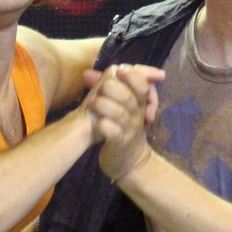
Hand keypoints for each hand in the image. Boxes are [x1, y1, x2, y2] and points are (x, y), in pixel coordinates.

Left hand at [84, 64, 162, 180]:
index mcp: (140, 104)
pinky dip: (103, 125)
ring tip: (93, 104)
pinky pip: (112, 131)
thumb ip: (108, 88)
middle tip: (102, 89)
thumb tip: (87, 73)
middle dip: (113, 88)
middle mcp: (137, 116)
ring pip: (119, 113)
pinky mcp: (119, 143)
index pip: (143, 85)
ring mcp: (129, 130)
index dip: (133, 75)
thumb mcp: (122, 107)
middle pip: (129, 97)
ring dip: (103, 105)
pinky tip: (97, 123)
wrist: (128, 160)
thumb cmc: (123, 128)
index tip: (119, 71)